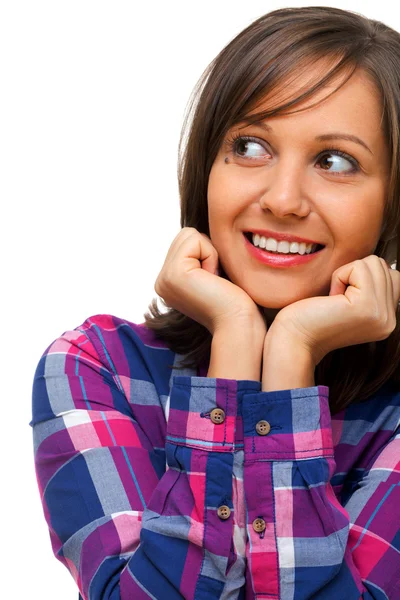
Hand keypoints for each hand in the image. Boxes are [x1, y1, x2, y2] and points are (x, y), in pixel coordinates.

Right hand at [154, 227, 266, 335]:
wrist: (239, 322)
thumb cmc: (234, 299)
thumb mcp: (211, 272)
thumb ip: (199, 255)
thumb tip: (199, 233)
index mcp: (168, 280)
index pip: (186, 241)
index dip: (208, 253)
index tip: (214, 280)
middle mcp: (161, 281)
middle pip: (185, 235)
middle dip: (207, 250)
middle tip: (215, 279)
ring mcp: (163, 279)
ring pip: (189, 235)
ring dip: (209, 253)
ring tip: (213, 280)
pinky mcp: (173, 274)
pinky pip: (195, 240)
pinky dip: (210, 255)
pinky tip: (212, 279)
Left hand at [270, 255, 399, 365]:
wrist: (295, 338)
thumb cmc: (312, 317)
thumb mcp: (352, 303)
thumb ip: (371, 288)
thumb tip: (377, 263)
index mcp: (387, 320)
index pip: (392, 276)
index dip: (361, 278)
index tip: (343, 299)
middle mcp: (389, 320)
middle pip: (383, 266)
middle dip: (354, 274)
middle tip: (337, 300)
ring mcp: (381, 314)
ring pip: (373, 264)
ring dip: (346, 274)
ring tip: (335, 299)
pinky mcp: (367, 305)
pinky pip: (358, 267)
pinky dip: (339, 276)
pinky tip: (331, 298)